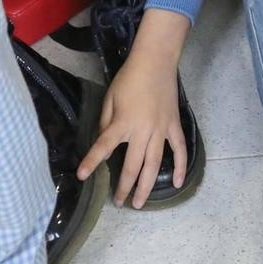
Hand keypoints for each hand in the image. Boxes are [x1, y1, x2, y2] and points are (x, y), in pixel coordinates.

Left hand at [77, 10, 190, 208]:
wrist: (155, 61)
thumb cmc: (129, 78)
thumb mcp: (110, 97)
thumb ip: (106, 122)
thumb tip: (105, 144)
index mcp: (123, 123)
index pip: (103, 147)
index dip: (91, 162)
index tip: (82, 176)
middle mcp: (142, 131)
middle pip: (132, 166)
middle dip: (124, 186)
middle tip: (119, 203)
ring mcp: (160, 130)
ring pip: (154, 164)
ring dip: (146, 186)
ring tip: (139, 203)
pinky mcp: (173, 125)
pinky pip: (179, 150)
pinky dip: (180, 167)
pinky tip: (178, 183)